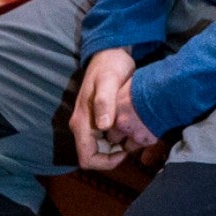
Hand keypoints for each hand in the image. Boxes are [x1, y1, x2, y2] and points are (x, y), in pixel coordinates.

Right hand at [75, 49, 154, 169]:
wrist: (109, 53)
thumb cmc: (109, 65)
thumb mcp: (108, 81)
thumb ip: (104, 102)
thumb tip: (102, 127)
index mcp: (81, 122)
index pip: (86, 158)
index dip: (105, 162)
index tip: (124, 152)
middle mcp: (82, 126)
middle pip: (94, 156)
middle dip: (113, 156)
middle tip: (132, 144)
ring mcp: (89, 123)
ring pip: (101, 149)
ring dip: (116, 148)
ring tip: (134, 137)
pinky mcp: (97, 119)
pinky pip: (106, 138)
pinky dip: (118, 139)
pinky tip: (131, 129)